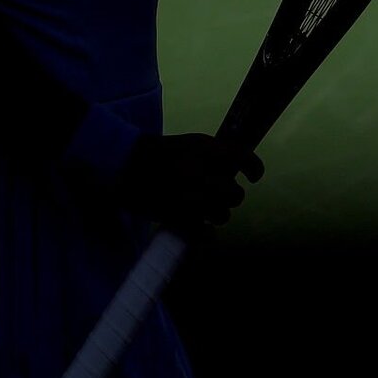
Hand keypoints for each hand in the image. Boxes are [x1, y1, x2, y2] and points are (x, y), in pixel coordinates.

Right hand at [115, 133, 263, 230]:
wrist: (123, 165)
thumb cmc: (160, 153)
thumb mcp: (190, 143)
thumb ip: (216, 154)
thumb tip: (240, 170)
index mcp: (202, 149)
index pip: (243, 158)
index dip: (254, 168)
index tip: (254, 176)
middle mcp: (197, 172)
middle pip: (235, 194)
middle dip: (231, 195)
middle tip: (221, 193)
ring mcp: (187, 198)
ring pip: (223, 215)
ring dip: (218, 214)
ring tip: (206, 209)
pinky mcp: (176, 218)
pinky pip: (206, 234)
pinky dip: (207, 233)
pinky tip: (202, 228)